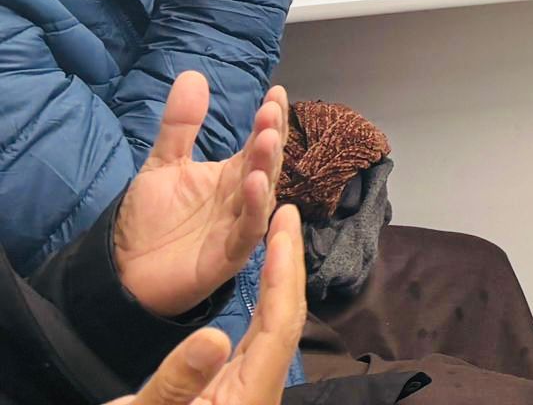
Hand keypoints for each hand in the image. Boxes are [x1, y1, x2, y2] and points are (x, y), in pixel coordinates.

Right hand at [112, 205, 306, 404]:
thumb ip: (177, 383)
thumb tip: (214, 335)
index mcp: (249, 397)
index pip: (279, 324)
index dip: (284, 272)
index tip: (285, 226)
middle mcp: (258, 393)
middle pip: (285, 320)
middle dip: (288, 264)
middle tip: (286, 213)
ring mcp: (248, 394)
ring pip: (274, 330)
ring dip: (278, 281)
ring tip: (276, 236)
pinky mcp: (234, 396)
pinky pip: (259, 341)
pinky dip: (263, 306)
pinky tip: (262, 288)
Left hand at [114, 73, 285, 318]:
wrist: (121, 273)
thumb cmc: (149, 220)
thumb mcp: (163, 165)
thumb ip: (181, 125)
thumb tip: (194, 74)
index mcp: (232, 176)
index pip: (258, 142)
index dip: (269, 118)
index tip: (275, 91)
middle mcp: (242, 197)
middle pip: (265, 164)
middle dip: (271, 138)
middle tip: (270, 112)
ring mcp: (238, 226)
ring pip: (263, 192)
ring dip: (267, 166)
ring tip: (266, 139)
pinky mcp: (229, 255)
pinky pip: (249, 230)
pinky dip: (256, 208)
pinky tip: (255, 183)